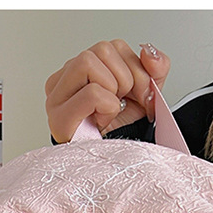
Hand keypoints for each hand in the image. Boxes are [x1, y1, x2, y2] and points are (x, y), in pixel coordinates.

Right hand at [45, 40, 170, 142]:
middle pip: (101, 49)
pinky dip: (107, 106)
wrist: (118, 166)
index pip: (113, 46)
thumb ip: (155, 66)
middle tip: (125, 104)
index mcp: (84, 69)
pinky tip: (103, 120)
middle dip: (126, 79)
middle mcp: (65, 78)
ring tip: (111, 111)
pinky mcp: (59, 117)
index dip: (135, 69)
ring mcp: (57, 97)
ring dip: (113, 90)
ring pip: (88, 61)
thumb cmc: (124, 129)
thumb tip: (149, 51)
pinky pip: (91, 92)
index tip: (137, 96)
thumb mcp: (147, 92)